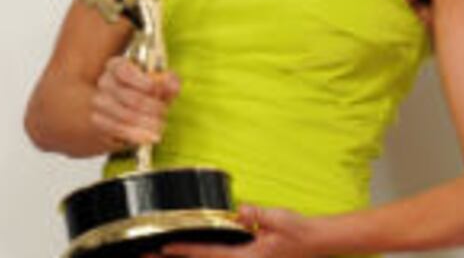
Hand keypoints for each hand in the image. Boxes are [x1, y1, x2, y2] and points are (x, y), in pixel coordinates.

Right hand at [90, 56, 180, 148]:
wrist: (124, 113)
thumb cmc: (145, 94)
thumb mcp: (159, 85)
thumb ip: (168, 82)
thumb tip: (170, 81)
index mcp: (116, 66)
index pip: (123, 70)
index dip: (140, 80)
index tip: (154, 88)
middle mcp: (104, 82)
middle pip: (126, 95)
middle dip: (150, 106)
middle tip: (164, 112)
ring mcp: (99, 102)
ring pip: (122, 115)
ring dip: (145, 122)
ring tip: (160, 127)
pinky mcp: (98, 121)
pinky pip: (118, 130)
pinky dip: (136, 135)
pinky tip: (149, 137)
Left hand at [154, 204, 319, 257]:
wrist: (315, 243)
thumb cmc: (298, 232)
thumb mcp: (280, 219)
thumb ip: (260, 215)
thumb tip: (241, 211)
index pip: (208, 254)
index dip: (185, 250)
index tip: (164, 247)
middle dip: (176, 257)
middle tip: (147, 253)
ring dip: (186, 256)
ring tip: (159, 253)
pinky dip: (200, 254)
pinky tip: (187, 249)